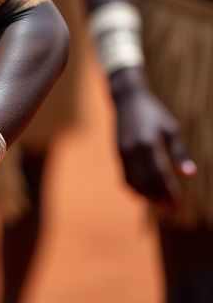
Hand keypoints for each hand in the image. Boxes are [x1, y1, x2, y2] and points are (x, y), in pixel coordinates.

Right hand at [115, 84, 194, 206]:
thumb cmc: (153, 114)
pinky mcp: (117, 153)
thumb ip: (179, 153)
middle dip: (159, 197)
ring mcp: (123, 152)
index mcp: (149, 143)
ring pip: (133, 183)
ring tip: (160, 203)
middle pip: (146, 182)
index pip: (160, 175)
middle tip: (172, 207)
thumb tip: (190, 175)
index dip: (169, 192)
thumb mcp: (170, 129)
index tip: (179, 203)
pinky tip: (146, 193)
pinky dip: (135, 189)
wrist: (126, 99)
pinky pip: (125, 177)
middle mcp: (133, 150)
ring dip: (146, 196)